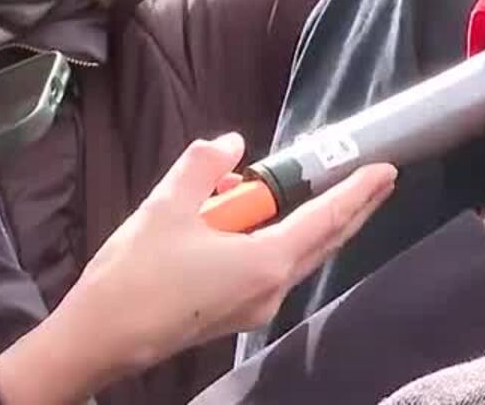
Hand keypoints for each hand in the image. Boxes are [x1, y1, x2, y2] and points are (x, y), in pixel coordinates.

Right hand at [0, 134, 394, 404]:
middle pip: (325, 239)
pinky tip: (245, 217)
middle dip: (352, 207)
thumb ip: (205, 167)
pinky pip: (270, 267)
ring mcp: (256, 306)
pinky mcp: (236, 313)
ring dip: (304, 220)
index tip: (386, 170)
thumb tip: (232, 144)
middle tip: (377, 178)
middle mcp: (272, 288)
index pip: (328, 218)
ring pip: (297, 254)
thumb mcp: (166, 207)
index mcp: (267, 262)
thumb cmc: (134, 277)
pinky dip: (271, 239)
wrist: (98, 340)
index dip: (358, 191)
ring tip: (296, 186)